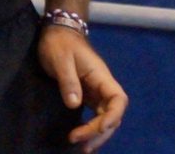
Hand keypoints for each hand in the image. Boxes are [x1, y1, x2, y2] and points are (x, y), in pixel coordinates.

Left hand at [38, 26, 127, 152]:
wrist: (56, 32)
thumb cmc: (59, 43)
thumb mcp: (60, 59)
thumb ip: (68, 81)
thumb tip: (74, 104)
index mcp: (101, 76)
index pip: (118, 100)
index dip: (113, 116)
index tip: (99, 128)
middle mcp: (102, 86)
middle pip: (112, 114)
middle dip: (99, 131)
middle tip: (81, 144)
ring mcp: (95, 91)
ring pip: (104, 117)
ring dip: (96, 134)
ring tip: (82, 148)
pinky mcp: (86, 95)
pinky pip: (94, 115)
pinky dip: (90, 128)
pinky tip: (81, 138)